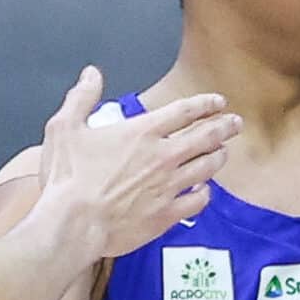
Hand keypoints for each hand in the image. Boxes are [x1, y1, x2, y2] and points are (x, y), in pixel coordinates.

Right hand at [34, 68, 237, 258]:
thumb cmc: (67, 179)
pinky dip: (205, 193)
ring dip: (218, 156)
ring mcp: (169, 187)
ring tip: (224, 152)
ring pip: (207, 167)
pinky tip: (204, 190)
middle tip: (235, 123)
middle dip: (225, 127)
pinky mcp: (167, 215)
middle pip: (205, 136)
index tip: (218, 102)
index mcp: (142, 133)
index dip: (205, 104)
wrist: (73, 225)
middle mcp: (163, 157)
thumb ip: (82, 98)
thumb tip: (92, 74)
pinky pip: (198, 201)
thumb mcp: (64, 128)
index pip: (184, 111)